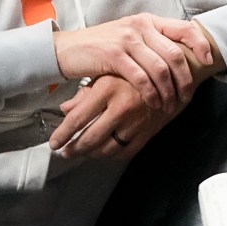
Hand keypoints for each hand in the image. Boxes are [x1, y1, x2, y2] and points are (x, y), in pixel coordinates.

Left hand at [48, 75, 178, 158]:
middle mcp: (121, 106)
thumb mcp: (107, 74)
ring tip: (81, 152)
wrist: (172, 73)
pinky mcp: (148, 132)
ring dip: (91, 154)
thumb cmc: (136, 70)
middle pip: (90, 138)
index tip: (54, 143)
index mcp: (107, 88)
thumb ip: (84, 93)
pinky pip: (125, 151)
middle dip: (74, 149)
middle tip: (65, 151)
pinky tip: (103, 151)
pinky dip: (111, 155)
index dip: (62, 134)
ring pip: (107, 149)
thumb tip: (65, 109)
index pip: (78, 118)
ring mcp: (136, 122)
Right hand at [53, 14, 212, 109]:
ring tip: (169, 105)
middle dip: (185, 79)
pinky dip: (151, 94)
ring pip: (160, 68)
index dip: (200, 45)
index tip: (209, 61)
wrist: (68, 50)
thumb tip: (180, 59)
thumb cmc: (101, 47)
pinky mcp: (114, 55)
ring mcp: (127, 39)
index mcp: (147, 20)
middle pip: (174, 54)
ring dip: (169, 91)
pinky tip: (153, 103)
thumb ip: (152, 43)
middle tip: (186, 96)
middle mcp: (140, 26)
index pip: (183, 28)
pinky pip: (142, 78)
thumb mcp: (129, 38)